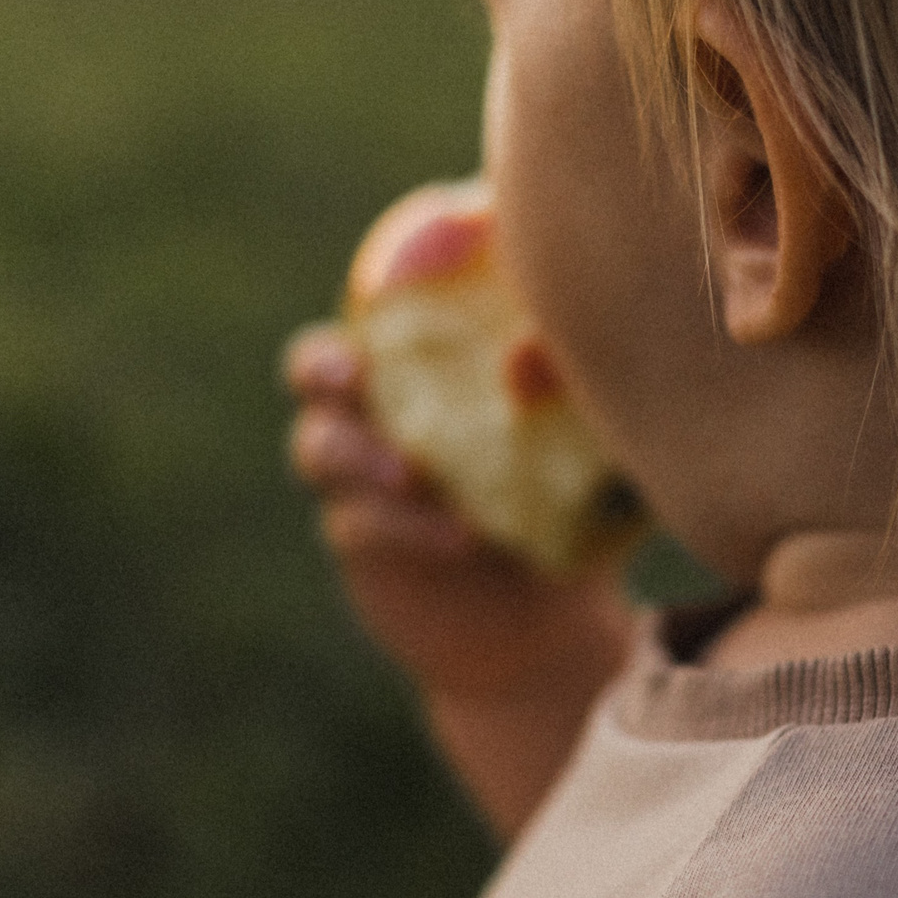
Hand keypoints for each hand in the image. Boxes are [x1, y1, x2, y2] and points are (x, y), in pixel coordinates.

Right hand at [281, 321, 634, 709]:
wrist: (544, 609)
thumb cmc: (574, 492)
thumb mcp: (586, 444)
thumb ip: (564, 390)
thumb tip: (532, 348)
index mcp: (420, 363)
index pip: (375, 309)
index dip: (373, 288)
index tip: (385, 292)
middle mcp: (373, 408)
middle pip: (311, 367)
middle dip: (323, 364)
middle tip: (355, 376)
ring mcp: (357, 479)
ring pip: (319, 448)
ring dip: (358, 454)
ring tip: (414, 475)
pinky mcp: (363, 544)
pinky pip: (356, 525)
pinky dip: (402, 527)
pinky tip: (461, 540)